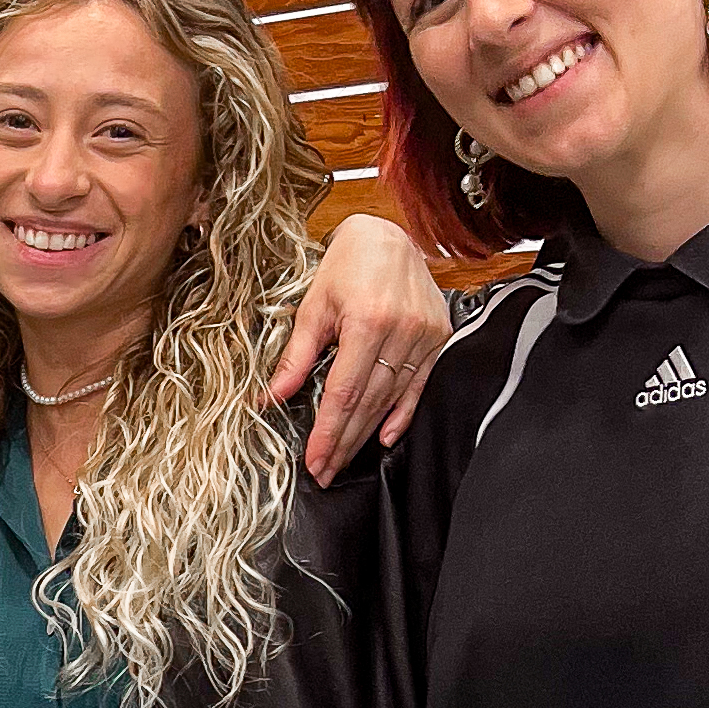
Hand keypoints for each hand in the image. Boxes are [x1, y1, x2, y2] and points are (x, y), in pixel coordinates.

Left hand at [269, 213, 452, 478]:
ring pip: (391, 399)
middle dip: (344, 442)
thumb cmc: (347, 266)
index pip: (344, 393)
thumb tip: (271, 397)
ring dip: (366, 434)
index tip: (315, 460)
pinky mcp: (438, 336)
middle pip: (368, 403)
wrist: (386, 236)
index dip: (328, 432)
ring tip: (344, 459)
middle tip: (325, 471)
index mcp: (366, 321)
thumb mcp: (313, 307)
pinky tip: (385, 438)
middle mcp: (399, 330)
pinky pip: (419, 385)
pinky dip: (402, 415)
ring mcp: (423, 335)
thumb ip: (295, 357)